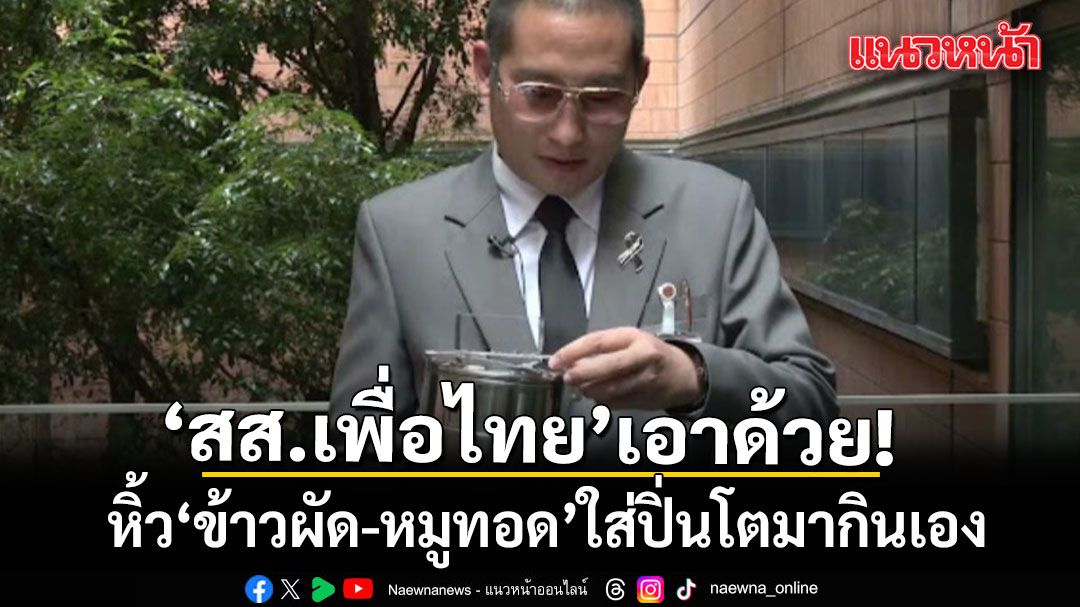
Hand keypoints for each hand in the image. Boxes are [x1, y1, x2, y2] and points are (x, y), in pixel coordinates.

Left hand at [549, 327, 702, 409]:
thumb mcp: (629, 340)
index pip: (598, 342)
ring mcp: (643, 382)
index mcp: (635, 338)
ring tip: (579, 385)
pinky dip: (599, 399)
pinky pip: (613, 403)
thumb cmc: (652, 353)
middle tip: (567, 377)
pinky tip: (596, 393)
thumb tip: (570, 358)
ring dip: (587, 389)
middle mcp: (641, 359)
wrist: (683, 374)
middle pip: (605, 368)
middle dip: (580, 374)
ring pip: (607, 390)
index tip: (556, 360)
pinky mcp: (642, 400)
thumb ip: (602, 347)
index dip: (573, 352)